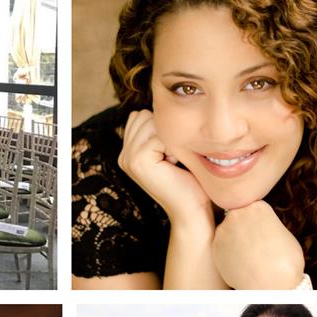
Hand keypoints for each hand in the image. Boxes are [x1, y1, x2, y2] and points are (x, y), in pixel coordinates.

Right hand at [118, 110, 210, 226]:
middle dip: (166, 132)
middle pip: (145, 116)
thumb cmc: (191, 182)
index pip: (142, 115)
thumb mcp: (174, 151)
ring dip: (170, 139)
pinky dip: (173, 147)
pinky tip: (175, 165)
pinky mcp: (137, 161)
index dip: (164, 129)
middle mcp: (124, 154)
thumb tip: (164, 104)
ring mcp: (128, 158)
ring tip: (174, 162)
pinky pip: (159, 135)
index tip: (172, 155)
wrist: (192, 211)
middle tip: (174, 160)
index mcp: (129, 151)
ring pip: (152, 123)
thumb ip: (161, 131)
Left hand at [212, 201, 304, 288]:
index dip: (259, 221)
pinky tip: (241, 263)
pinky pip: (222, 247)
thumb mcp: (282, 233)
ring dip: (235, 240)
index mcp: (256, 207)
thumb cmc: (285, 261)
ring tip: (250, 256)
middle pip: (238, 217)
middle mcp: (235, 215)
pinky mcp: (214, 248)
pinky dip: (229, 253)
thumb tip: (257, 226)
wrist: (271, 285)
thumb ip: (265, 223)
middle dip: (244, 228)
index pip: (253, 207)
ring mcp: (222, 231)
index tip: (264, 231)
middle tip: (256, 244)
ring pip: (228, 232)